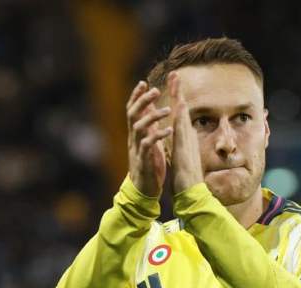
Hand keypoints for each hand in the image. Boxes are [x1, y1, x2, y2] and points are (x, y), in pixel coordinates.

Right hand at [126, 80, 171, 196]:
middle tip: (155, 90)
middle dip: (143, 101)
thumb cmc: (148, 165)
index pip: (132, 110)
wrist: (143, 190)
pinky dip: (158, 136)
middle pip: (133, 114)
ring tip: (167, 110)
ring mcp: (137, 149)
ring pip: (139, 127)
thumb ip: (147, 126)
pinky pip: (148, 145)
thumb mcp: (147, 142)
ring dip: (153, 117)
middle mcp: (133, 139)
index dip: (136, 96)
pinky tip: (168, 130)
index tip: (143, 82)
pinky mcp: (144, 160)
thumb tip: (148, 109)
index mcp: (135, 134)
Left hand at [167, 72, 204, 194]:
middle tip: (174, 73)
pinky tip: (180, 102)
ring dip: (179, 96)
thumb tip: (178, 140)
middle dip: (178, 91)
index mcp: (183, 139)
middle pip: (182, 109)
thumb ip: (180, 147)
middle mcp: (186, 136)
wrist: (192, 192)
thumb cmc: (186, 179)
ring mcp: (187, 140)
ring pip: (182, 114)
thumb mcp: (179, 158)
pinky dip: (181, 114)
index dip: (175, 100)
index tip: (172, 86)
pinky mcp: (185, 147)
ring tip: (175, 80)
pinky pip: (183, 128)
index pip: (178, 115)